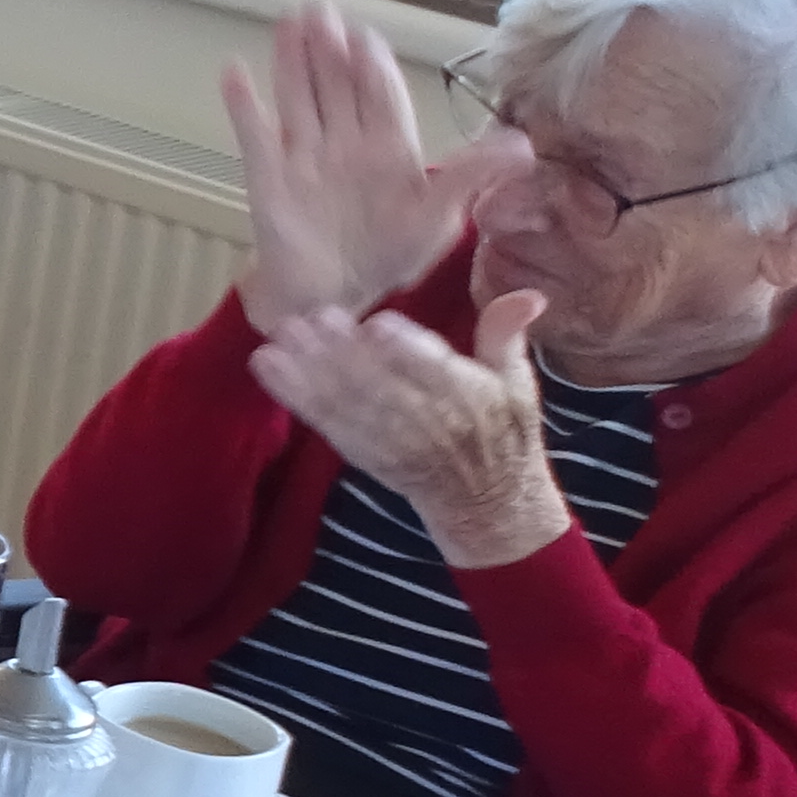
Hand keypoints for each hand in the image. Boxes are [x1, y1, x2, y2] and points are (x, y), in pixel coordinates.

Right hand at [230, 9, 523, 336]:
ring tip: (286, 24)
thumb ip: (472, 176)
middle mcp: (345, 144)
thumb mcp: (440, 217)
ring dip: (291, 63)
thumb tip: (524, 145)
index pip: (380, 96)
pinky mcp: (269, 180)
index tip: (365, 34)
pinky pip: (255, 138)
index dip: (372, 65)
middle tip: (319, 10)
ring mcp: (304, 158)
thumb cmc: (389, 255)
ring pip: (299, 100)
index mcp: (388, 149)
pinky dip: (243, 107)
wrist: (332, 298)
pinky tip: (233, 73)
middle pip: (336, 87)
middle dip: (329, 49)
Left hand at [252, 290, 568, 569]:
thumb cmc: (503, 431)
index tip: (377, 325)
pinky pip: (325, 422)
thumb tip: (530, 294)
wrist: (486, 502)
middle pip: (381, 386)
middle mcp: (427, 421)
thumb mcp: (517, 382)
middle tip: (311, 318)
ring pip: (348, 403)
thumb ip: (507, 334)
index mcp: (470, 398)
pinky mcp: (361, 451)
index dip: (407, 351)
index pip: (436, 373)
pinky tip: (266, 366)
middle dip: (343, 354)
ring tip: (280, 336)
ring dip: (310, 370)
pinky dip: (294, 395)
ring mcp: (390, 440)